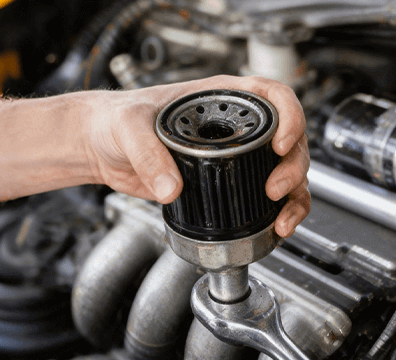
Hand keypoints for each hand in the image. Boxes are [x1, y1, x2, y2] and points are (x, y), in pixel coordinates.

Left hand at [82, 75, 309, 236]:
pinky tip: (278, 227)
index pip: (273, 95)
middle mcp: (237, 125)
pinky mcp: (229, 183)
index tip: (280, 143)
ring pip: (286, 171)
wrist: (101, 148)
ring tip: (282, 218)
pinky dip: (281, 213)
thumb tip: (170, 187)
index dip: (289, 116)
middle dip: (292, 166)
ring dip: (294, 194)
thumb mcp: (129, 127)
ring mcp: (237, 155)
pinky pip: (269, 197)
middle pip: (290, 139)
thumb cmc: (115, 120)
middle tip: (274, 188)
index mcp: (220, 97)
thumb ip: (148, 154)